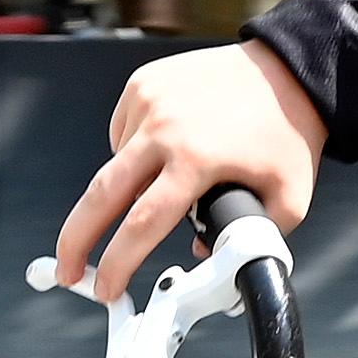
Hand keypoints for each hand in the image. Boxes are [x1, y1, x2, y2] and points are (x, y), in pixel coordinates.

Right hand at [56, 41, 324, 300]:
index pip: (142, 224)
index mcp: (196, 160)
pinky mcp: (143, 84)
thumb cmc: (289, 133)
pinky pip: (123, 133)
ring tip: (173, 179)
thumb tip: (198, 255)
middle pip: (101, 196)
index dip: (117, 263)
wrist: (291, 69)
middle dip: (75, 240)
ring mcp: (148, 100)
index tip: (105, 288)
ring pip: (116, 165)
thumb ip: (249, 240)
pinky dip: (136, 152)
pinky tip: (169, 149)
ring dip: (128, 188)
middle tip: (67, 270)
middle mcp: (163, 128)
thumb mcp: (290, 200)